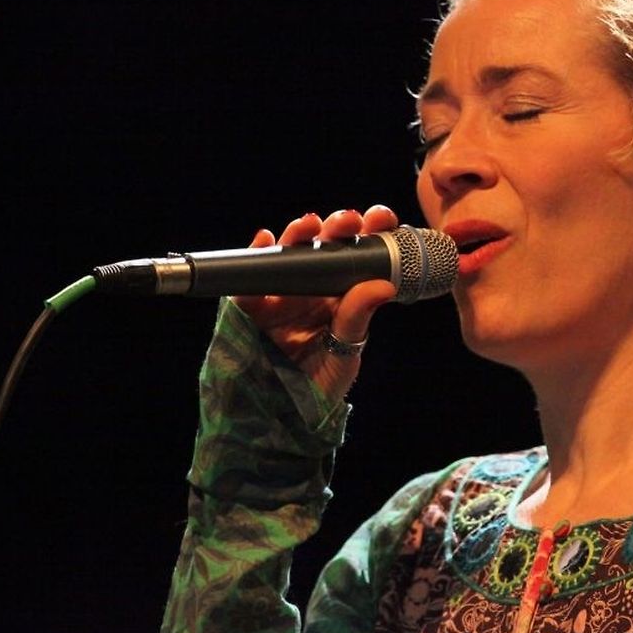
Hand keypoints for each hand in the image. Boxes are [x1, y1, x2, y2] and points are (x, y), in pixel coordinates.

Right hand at [234, 205, 399, 400]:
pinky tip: (264, 240)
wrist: (288, 413)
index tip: (383, 219)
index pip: (359, 254)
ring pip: (289, 253)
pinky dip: (255, 255)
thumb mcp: (346, 351)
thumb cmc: (322, 380)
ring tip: (309, 225)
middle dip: (338, 226)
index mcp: (342, 292)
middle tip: (350, 221)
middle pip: (325, 245)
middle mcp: (313, 286)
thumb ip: (358, 317)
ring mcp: (281, 293)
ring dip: (299, 234)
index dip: (371, 232)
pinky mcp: (251, 306)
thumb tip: (383, 285)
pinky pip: (249, 278)